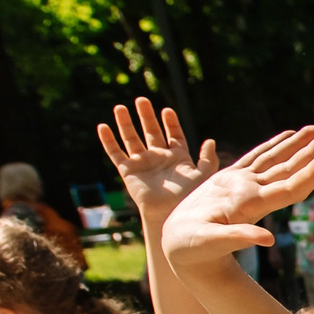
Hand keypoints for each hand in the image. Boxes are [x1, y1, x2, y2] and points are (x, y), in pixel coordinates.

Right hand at [97, 99, 216, 226]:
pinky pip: (116, 153)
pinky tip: (103, 126)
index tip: (167, 111)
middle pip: (151, 132)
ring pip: (131, 138)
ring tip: (120, 107)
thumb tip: (210, 141)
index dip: (170, 123)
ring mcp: (142, 163)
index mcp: (177, 157)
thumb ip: (208, 159)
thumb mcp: (203, 176)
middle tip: (141, 100)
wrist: (169, 213)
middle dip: (146, 116)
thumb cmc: (188, 197)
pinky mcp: (128, 171)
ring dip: (125, 123)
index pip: (173, 135)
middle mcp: (158, 157)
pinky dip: (108, 141)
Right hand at [161, 128, 313, 270]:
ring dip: (297, 146)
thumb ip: (238, 238)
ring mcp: (243, 186)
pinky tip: (288, 136)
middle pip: (289, 171)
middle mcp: (253, 194)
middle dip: (311, 153)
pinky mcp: (230, 181)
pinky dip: (273, 146)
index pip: (289, 188)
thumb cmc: (193, 249)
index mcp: (251, 206)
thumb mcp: (212, 242)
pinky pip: (256, 158)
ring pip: (275, 161)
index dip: (310, 174)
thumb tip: (267, 239)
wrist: (181, 250)